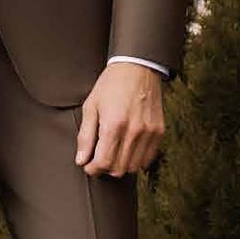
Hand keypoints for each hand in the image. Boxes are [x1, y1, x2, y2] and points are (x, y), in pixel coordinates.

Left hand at [75, 62, 165, 176]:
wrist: (137, 69)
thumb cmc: (110, 86)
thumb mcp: (90, 107)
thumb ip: (85, 136)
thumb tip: (81, 160)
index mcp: (113, 125)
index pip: (104, 162)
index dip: (92, 169)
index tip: (86, 166)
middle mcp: (134, 132)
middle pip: (119, 168)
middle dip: (104, 169)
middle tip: (96, 160)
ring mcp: (149, 133)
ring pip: (133, 167)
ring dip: (120, 166)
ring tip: (110, 154)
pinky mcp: (159, 132)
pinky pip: (147, 158)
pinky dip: (135, 160)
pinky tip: (125, 150)